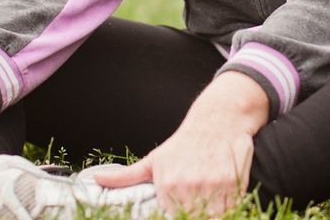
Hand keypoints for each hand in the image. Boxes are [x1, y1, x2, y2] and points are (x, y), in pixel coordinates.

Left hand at [95, 72, 267, 214]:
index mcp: (167, 184)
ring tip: (204, 209)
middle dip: (192, 216)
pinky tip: (221, 206)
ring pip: (212, 217)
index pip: (171, 219)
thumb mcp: (154, 160)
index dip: (175, 217)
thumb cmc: (183, 143)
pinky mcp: (232, 181)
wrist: (216, 120)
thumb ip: (126, 176)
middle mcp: (188, 186)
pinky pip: (230, 209)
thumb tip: (97, 180)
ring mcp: (212, 185)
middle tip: (191, 210)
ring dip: (209, 215)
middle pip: (192, 219)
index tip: (176, 212)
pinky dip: (227, 211)